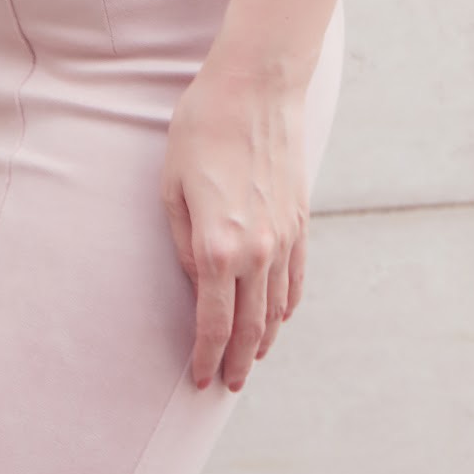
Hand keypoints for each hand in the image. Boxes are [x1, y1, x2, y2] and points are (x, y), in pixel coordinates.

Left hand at [161, 53, 310, 393]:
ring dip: (264, 341)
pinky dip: (288, 305)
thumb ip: (183, 244)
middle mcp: (256, 251)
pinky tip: (280, 317)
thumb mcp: (171, 186)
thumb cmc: (201, 129)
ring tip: (252, 362)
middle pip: (249, 327)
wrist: (256, 87)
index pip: (213, 324)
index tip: (199, 379)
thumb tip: (198, 282)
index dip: (206, 357)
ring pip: (277, 308)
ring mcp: (285, 237)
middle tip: (227, 386)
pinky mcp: (302, 219)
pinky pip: (297, 278)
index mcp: (216, 247)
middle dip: (237, 362)